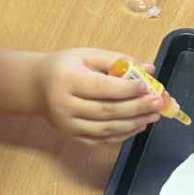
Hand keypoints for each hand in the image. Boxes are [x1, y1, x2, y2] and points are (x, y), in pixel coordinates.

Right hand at [34, 48, 165, 142]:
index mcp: (67, 81)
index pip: (100, 87)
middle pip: (106, 111)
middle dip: (136, 108)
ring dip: (133, 124)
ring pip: (106, 129)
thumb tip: (149, 69)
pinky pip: (102, 139)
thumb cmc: (65, 67)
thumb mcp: (87, 55)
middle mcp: (65, 106)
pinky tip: (138, 126)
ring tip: (153, 115)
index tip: (147, 86)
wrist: (36, 87)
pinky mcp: (73, 137)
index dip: (125, 89)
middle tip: (157, 103)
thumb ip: (118, 60)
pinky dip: (122, 134)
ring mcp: (68, 125)